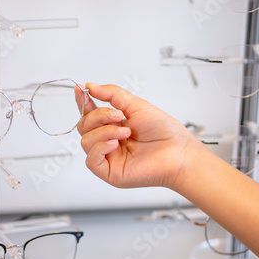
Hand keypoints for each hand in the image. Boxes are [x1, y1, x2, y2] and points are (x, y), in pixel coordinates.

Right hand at [76, 83, 197, 189]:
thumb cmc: (164, 132)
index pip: (90, 114)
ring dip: (104, 132)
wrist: (178, 152)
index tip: (80, 89)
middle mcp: (109, 142)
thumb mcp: (136, 105)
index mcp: (114, 126)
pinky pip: (91, 160)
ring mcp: (109, 158)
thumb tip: (90, 85)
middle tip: (118, 115)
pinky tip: (114, 144)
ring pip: (86, 141)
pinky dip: (99, 148)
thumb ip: (111, 94)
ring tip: (125, 132)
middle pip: (84, 126)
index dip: (83, 101)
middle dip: (98, 116)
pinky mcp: (110, 172)